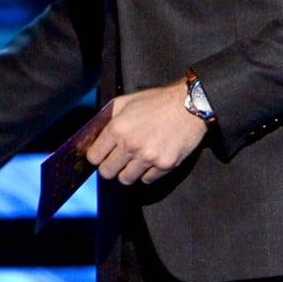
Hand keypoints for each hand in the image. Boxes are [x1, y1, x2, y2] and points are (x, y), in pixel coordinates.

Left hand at [86, 80, 208, 184]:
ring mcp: (148, 158)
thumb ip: (109, 118)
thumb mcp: (126, 101)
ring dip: (126, 172)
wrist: (189, 105)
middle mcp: (130, 145)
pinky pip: (146, 180)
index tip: (100, 154)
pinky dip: (146, 174)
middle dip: (108, 167)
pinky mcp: (165, 166)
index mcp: (117, 128)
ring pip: (125, 179)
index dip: (95, 156)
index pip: (93, 156)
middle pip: (106, 172)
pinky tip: (149, 161)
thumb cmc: (157, 101)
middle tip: (115, 161)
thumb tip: (96, 134)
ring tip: (133, 161)